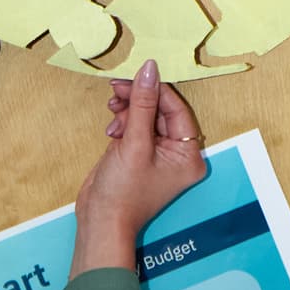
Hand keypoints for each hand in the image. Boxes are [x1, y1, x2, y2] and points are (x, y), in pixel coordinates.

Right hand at [73, 61, 206, 270]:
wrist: (100, 220)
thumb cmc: (123, 192)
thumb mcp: (134, 143)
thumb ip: (142, 104)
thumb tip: (149, 69)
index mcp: (189, 155)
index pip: (176, 109)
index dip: (156, 90)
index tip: (136, 74)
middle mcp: (178, 154)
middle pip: (161, 110)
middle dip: (138, 100)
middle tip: (118, 89)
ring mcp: (159, 154)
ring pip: (146, 115)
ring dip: (128, 110)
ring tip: (113, 116)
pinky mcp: (140, 153)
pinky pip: (136, 126)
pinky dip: (123, 122)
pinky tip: (112, 129)